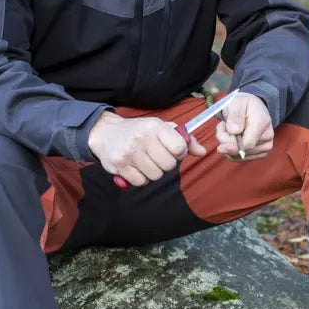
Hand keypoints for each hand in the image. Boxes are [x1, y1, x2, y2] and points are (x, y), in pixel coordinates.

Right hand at [87, 113, 204, 186]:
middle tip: (156, 156)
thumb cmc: (139, 131)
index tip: (172, 151)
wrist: (105, 133)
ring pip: (156, 175)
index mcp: (155, 126)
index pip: (180, 148)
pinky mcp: (120, 166)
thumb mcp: (161, 128)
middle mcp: (142, 138)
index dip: (179, 153)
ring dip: (153, 172)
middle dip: (165, 164)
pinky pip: (141, 182)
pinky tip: (136, 168)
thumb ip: (184, 139)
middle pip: (168, 165)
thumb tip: (203, 152)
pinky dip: (141, 178)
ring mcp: (130, 153)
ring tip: (145, 161)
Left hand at [215, 93, 272, 160]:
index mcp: (262, 123)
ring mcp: (265, 146)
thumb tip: (234, 131)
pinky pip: (241, 158)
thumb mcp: (236, 103)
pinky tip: (233, 139)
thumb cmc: (243, 104)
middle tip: (222, 126)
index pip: (248, 144)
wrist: (252, 107)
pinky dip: (232, 150)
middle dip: (226, 141)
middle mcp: (267, 136)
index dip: (232, 146)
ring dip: (228, 145)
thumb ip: (235, 116)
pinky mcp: (261, 152)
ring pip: (240, 155)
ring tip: (229, 130)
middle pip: (242, 150)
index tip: (220, 145)